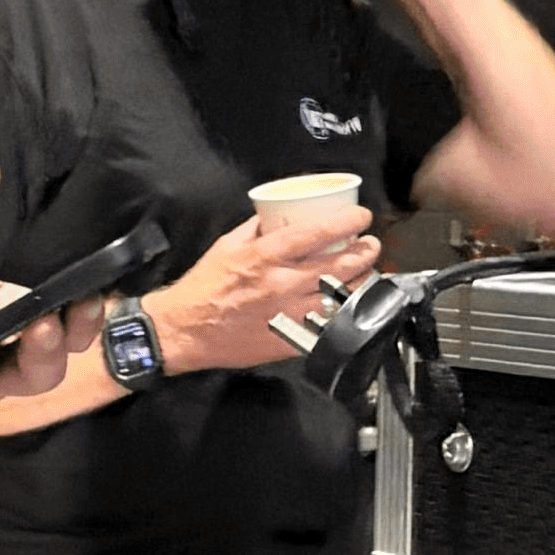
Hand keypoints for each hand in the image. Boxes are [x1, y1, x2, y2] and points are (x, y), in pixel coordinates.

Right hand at [151, 204, 376, 371]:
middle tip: (370, 244)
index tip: (361, 216)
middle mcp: (281, 285)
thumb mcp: (226, 245)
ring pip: (342, 297)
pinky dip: (343, 314)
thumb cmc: (203, 287)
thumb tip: (277, 214)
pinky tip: (349, 305)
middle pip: (340, 266)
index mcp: (265, 257)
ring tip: (367, 272)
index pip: (318, 233)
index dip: (347, 221)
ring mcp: (288, 315)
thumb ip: (256, 228)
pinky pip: (327, 326)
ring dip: (362, 282)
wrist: (184, 330)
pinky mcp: (289, 339)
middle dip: (365, 251)